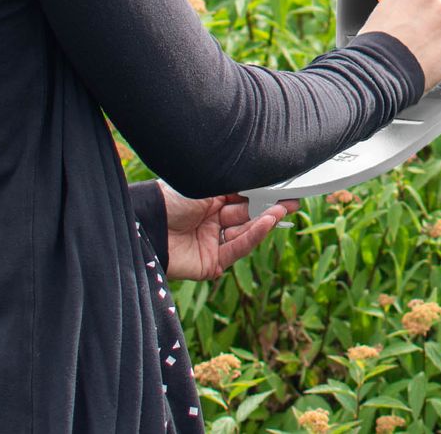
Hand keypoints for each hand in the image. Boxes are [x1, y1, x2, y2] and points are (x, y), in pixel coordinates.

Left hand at [157, 180, 298, 280]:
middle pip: (246, 214)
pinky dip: (253, 236)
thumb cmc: (171, 198)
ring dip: (263, 221)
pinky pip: (236, 248)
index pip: (241, 196)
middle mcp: (211, 219)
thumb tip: (260, 178)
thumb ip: (234, 186)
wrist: (147, 224)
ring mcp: (211, 242)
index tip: (283, 187)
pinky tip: (266, 222)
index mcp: (208, 198)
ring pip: (244, 232)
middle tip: (293, 199)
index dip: (261, 193)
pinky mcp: (210, 263)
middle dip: (269, 207)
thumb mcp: (206, 185)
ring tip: (281, 209)